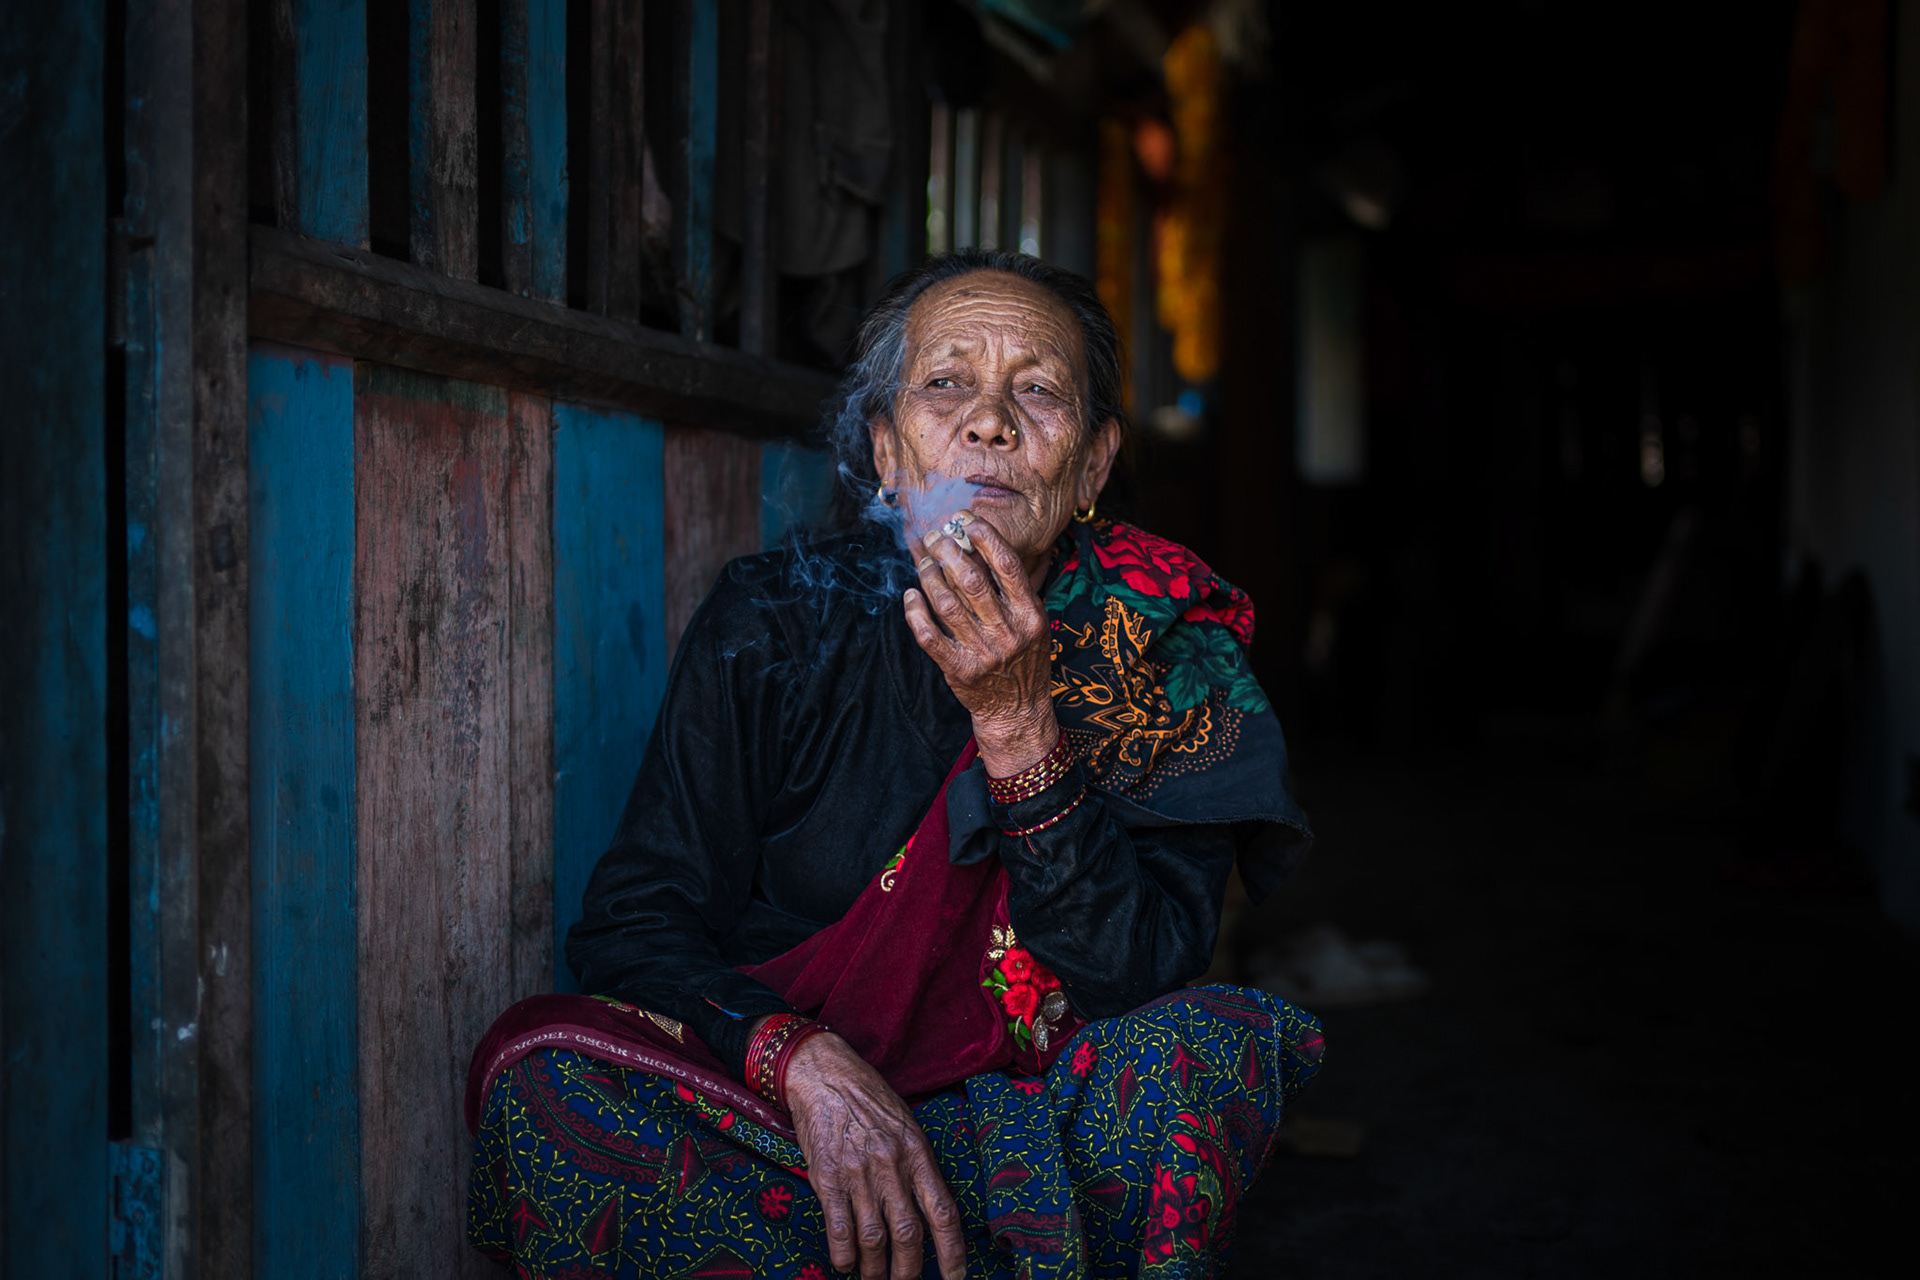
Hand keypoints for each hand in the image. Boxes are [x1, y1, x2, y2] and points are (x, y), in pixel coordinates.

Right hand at [783, 1030, 967, 1279]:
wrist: (825, 1074)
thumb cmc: (869, 1099)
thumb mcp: (907, 1126)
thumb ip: (918, 1166)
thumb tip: (929, 1210)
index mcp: (918, 1153)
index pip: (943, 1213)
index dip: (952, 1252)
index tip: (956, 1277)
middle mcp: (892, 1166)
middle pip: (908, 1235)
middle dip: (909, 1271)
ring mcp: (858, 1174)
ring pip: (874, 1239)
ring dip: (876, 1270)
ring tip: (875, 1278)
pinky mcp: (827, 1177)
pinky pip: (839, 1229)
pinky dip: (844, 1255)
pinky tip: (846, 1263)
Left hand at [904, 512, 1058, 777]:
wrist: (1018, 710)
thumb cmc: (1025, 658)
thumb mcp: (1033, 622)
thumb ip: (1013, 589)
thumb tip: (978, 545)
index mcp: (1030, 615)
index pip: (1007, 565)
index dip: (983, 537)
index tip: (964, 519)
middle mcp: (1008, 633)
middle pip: (972, 581)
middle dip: (949, 551)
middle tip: (935, 536)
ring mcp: (982, 653)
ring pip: (947, 604)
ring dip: (929, 576)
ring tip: (922, 560)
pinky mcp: (958, 669)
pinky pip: (929, 636)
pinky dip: (915, 612)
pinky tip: (911, 595)